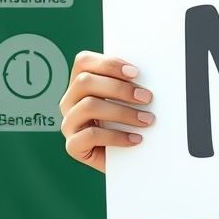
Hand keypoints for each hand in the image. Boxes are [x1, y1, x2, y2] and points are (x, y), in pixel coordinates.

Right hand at [60, 50, 154, 172]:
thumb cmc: (128, 120)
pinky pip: (90, 136)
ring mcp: (69, 123)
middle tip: (146, 97)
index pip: (83, 62)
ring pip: (88, 107)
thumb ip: (130, 83)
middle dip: (120, 88)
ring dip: (123, 112)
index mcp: (81, 83)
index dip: (108, 63)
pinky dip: (116, 137)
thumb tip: (150, 75)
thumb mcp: (128, 99)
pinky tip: (135, 139)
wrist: (126, 157)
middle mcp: (70, 100)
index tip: (136, 73)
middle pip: (85, 82)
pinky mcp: (73, 145)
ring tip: (146, 119)